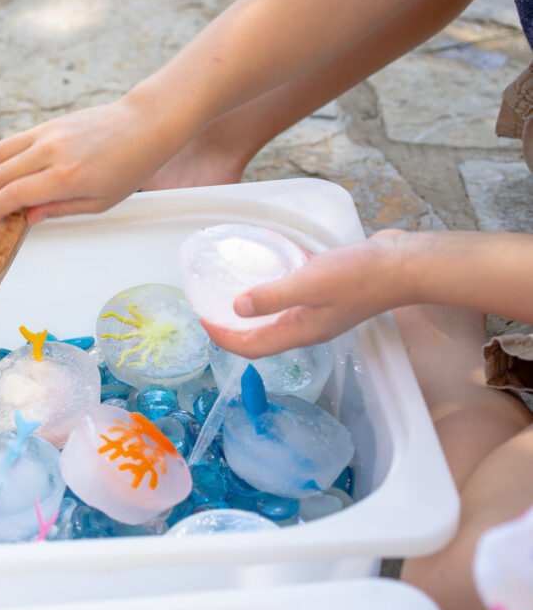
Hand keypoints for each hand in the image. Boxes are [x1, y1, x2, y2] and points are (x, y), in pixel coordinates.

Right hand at [0, 98, 176, 225]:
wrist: (144, 125)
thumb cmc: (130, 166)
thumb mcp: (99, 202)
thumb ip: (59, 210)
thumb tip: (29, 217)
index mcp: (65, 177)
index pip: (13, 194)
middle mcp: (51, 152)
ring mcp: (47, 134)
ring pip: (0, 153)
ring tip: (5, 190)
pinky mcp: (49, 123)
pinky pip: (15, 140)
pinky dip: (8, 158)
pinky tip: (19, 172)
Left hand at [203, 230, 414, 357]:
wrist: (406, 264)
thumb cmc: (362, 275)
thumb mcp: (309, 283)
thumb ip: (272, 297)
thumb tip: (236, 309)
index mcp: (301, 332)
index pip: (252, 347)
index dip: (224, 338)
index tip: (202, 321)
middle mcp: (308, 326)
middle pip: (261, 335)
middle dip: (233, 327)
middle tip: (211, 308)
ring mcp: (320, 311)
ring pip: (277, 315)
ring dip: (253, 307)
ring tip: (233, 288)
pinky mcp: (330, 293)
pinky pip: (295, 293)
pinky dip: (278, 283)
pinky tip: (271, 262)